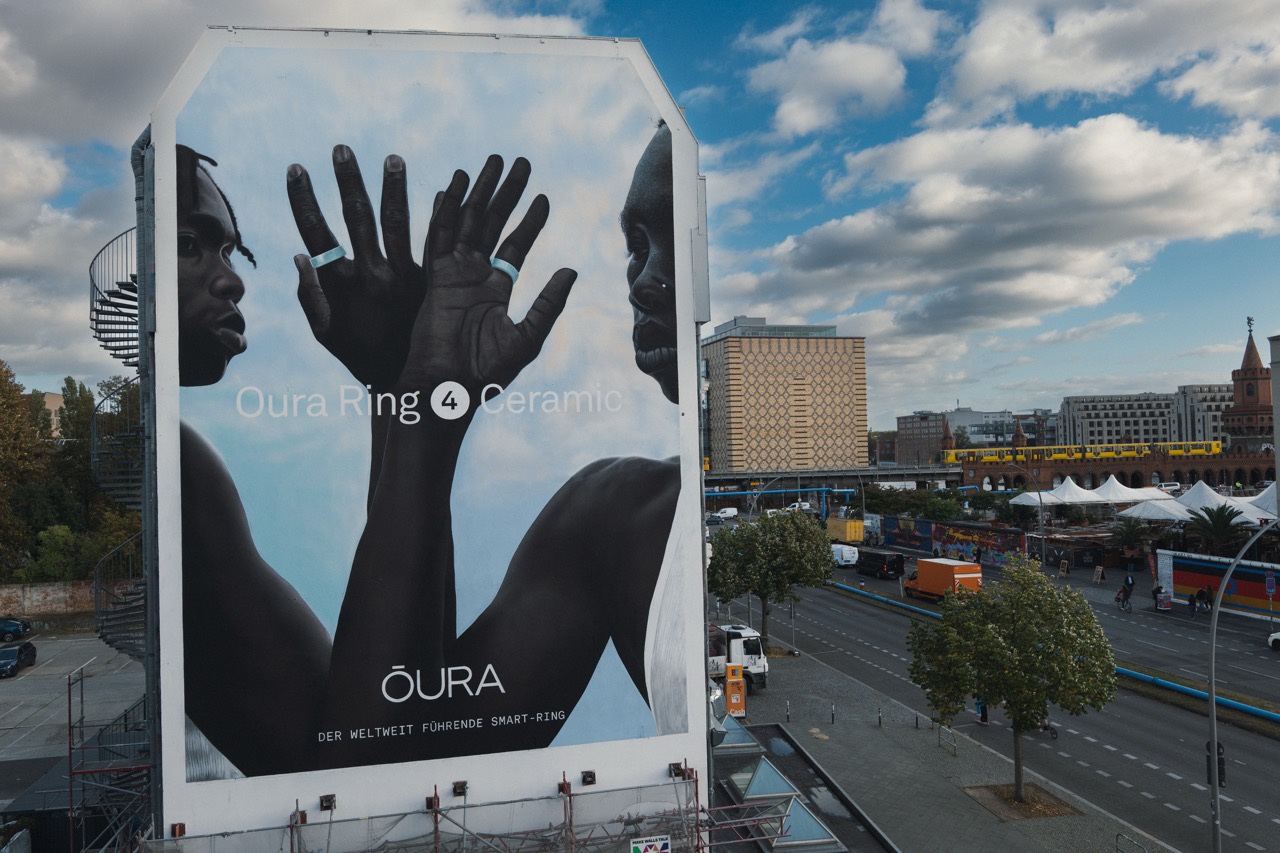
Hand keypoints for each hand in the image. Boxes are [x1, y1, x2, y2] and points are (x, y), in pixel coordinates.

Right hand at [287, 145, 423, 387]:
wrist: (406, 385)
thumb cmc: (361, 357)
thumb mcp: (327, 333)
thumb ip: (310, 296)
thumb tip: (299, 254)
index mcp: (341, 283)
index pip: (316, 232)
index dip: (304, 200)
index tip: (295, 168)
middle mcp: (372, 274)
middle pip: (357, 218)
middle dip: (348, 181)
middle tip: (342, 148)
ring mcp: (404, 277)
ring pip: (397, 223)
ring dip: (394, 189)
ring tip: (395, 158)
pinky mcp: (430, 283)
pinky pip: (434, 243)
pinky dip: (439, 216)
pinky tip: (444, 192)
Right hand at [397, 154, 576, 399]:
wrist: (447, 390)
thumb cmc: (486, 374)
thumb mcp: (527, 337)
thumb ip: (548, 303)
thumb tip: (572, 269)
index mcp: (497, 289)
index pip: (516, 244)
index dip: (530, 220)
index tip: (544, 197)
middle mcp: (475, 276)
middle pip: (492, 223)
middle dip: (505, 192)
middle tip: (520, 162)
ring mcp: (453, 274)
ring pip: (467, 221)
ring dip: (479, 191)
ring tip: (492, 162)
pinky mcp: (434, 279)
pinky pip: (439, 238)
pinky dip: (445, 211)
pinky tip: (454, 186)